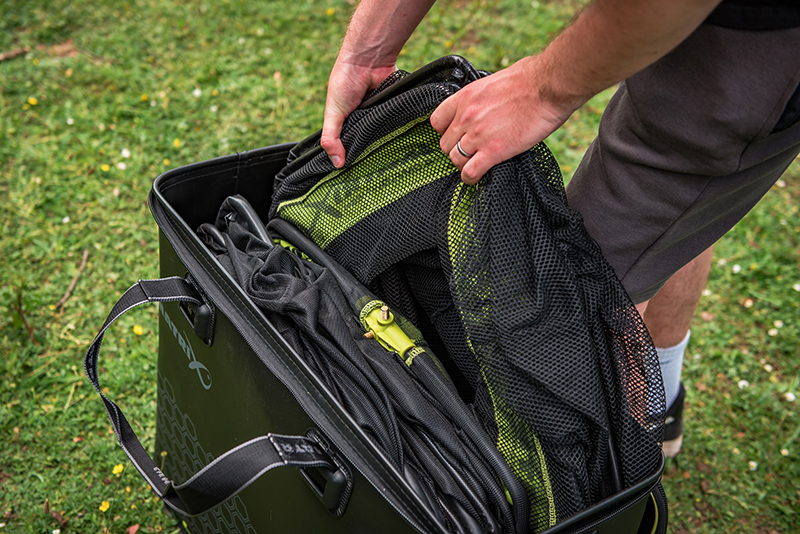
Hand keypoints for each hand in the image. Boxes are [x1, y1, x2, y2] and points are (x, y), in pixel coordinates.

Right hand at [321, 60, 397, 167]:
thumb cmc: (345, 82)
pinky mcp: (393, 110)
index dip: (349, 158)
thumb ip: (331, 137)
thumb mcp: (333, 112)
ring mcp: (378, 116)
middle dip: (367, 153)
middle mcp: (362, 120)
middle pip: (366, 144)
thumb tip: (337, 165)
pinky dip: (395, 131)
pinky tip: (397, 143)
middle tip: (371, 170)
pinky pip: (395, 125)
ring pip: (381, 137)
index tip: (353, 176)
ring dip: (382, 144)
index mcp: (346, 121)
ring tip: (385, 158)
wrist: (369, 60)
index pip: (347, 145)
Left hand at [430, 55, 581, 183]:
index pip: (437, 121)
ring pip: (455, 160)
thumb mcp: (493, 82)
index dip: (446, 131)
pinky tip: (478, 175)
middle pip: (445, 144)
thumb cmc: (529, 79)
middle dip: (456, 149)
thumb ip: (481, 98)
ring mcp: (478, 135)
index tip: (456, 135)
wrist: (548, 86)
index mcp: (465, 97)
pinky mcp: (494, 151)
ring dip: (464, 164)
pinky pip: (470, 172)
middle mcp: (466, 117)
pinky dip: (471, 177)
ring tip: (476, 163)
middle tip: (470, 150)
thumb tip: (485, 105)